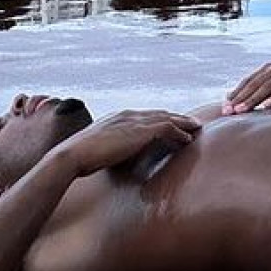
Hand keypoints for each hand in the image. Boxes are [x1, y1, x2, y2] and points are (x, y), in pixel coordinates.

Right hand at [59, 108, 201, 176]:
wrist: (74, 154)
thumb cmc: (82, 157)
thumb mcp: (99, 149)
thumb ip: (111, 148)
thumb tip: (116, 157)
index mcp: (118, 117)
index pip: (145, 115)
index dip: (160, 119)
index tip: (171, 124)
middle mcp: (128, 115)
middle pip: (159, 113)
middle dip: (176, 117)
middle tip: (191, 123)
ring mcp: (135, 121)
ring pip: (167, 118)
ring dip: (183, 123)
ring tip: (196, 128)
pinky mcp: (141, 130)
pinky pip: (168, 127)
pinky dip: (179, 132)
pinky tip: (188, 139)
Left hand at [221, 62, 270, 114]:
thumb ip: (263, 95)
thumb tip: (241, 106)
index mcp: (268, 69)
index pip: (247, 81)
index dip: (235, 94)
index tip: (224, 107)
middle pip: (254, 84)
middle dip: (239, 98)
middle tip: (228, 111)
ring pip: (266, 86)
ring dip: (252, 99)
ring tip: (241, 111)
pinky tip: (266, 107)